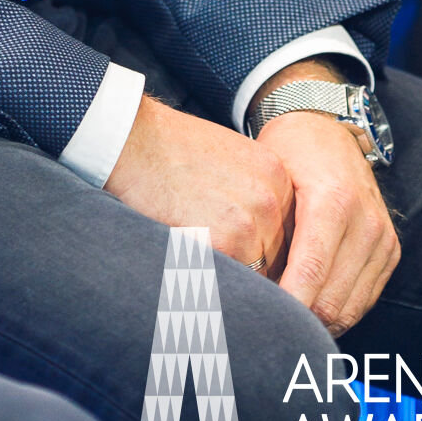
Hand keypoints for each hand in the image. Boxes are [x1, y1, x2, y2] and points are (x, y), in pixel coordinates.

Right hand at [105, 96, 295, 273]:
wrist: (134, 141)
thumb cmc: (171, 149)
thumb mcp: (230, 158)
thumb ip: (252, 192)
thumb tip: (258, 235)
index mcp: (276, 176)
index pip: (287, 230)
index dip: (264, 246)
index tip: (241, 250)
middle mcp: (270, 199)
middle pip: (275, 255)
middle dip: (251, 265)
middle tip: (217, 260)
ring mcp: (250, 222)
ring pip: (256, 273)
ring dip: (233, 277)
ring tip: (203, 263)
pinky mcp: (223, 243)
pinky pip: (230, 279)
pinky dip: (211, 278)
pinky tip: (191, 263)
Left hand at [258, 99, 399, 335]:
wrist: (328, 128)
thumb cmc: (289, 152)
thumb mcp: (268, 177)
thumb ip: (264, 228)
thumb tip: (247, 282)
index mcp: (333, 202)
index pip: (309, 275)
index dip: (284, 306)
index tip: (258, 320)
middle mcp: (367, 223)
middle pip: (331, 300)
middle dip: (297, 318)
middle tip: (264, 323)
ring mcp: (383, 239)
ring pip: (350, 308)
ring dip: (318, 320)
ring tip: (284, 318)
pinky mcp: (390, 251)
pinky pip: (365, 300)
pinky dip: (338, 310)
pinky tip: (310, 305)